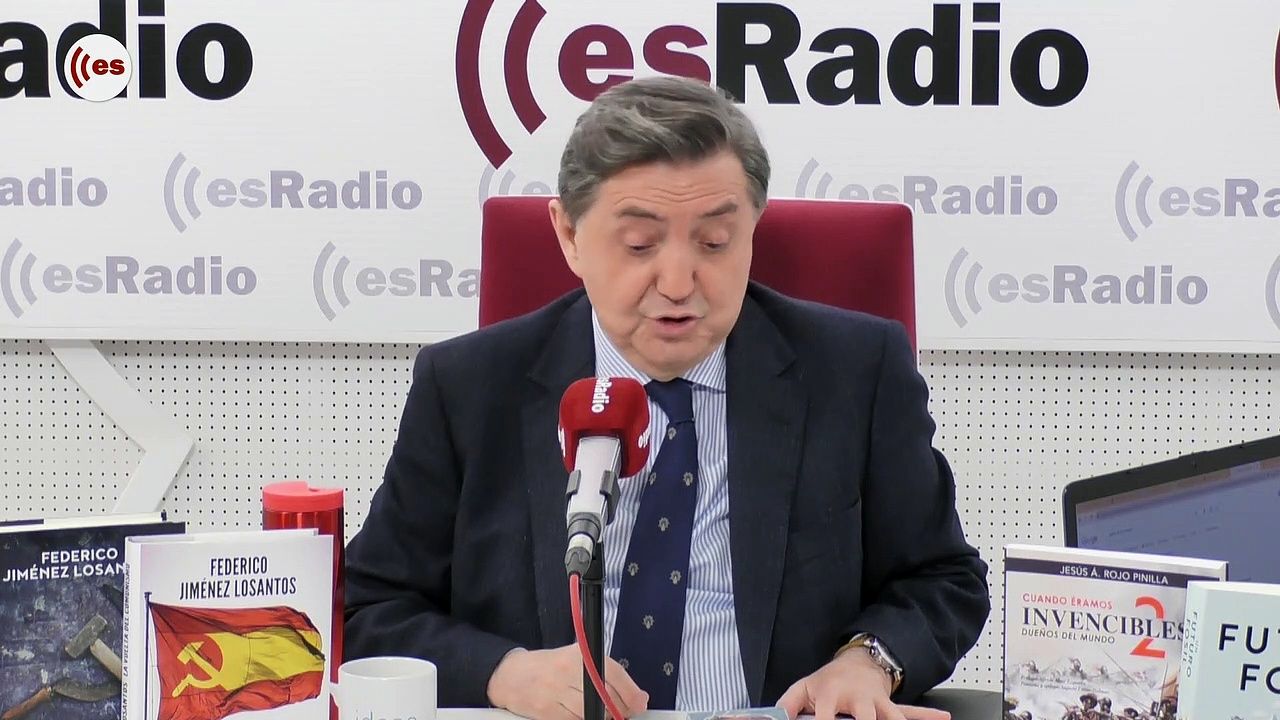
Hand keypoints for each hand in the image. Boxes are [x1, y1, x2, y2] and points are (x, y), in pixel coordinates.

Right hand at [486, 645, 648, 719]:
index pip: (614, 673)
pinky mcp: (546, 712)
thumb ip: (607, 675)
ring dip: (602, 717)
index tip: (640, 703)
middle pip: (605, 697)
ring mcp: (555, 692)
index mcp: (579, 655)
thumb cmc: (550, 667)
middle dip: (619, 709)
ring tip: (602, 713)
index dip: (631, 692)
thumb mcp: (577, 660)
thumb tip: (639, 697)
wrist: (512, 676)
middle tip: (623, 712)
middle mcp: (567, 671)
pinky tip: (581, 714)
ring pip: (591, 712)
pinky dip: (582, 719)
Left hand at [777, 648, 948, 719]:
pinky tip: (942, 717)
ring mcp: (876, 704)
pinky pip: (909, 714)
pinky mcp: (890, 709)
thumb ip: (785, 707)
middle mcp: (856, 700)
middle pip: (863, 719)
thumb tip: (774, 719)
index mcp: (830, 694)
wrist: (857, 664)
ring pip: (889, 718)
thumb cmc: (827, 682)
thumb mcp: (802, 689)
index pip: (824, 718)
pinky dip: (926, 715)